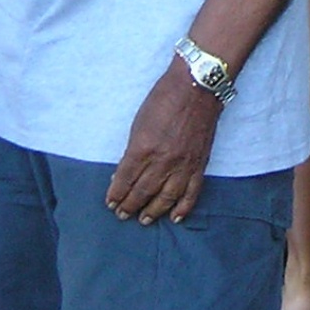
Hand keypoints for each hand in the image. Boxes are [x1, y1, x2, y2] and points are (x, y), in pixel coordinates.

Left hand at [105, 61, 221, 223]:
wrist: (196, 89)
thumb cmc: (162, 100)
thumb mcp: (139, 123)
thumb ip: (133, 149)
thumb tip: (125, 171)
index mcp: (143, 148)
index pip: (125, 178)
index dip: (117, 193)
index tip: (110, 203)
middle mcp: (163, 162)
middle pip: (143, 191)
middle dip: (130, 205)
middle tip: (122, 215)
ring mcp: (183, 166)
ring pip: (166, 198)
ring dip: (153, 211)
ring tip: (143, 220)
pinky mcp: (199, 166)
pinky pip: (191, 193)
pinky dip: (183, 208)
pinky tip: (174, 218)